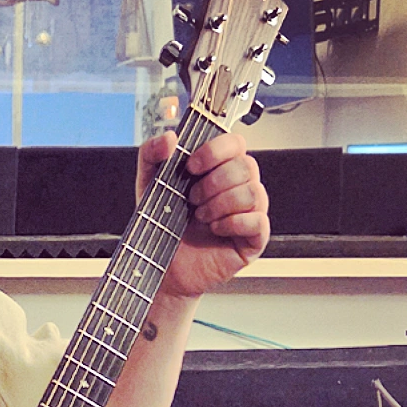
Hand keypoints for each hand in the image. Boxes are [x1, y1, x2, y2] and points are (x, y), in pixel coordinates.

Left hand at [136, 130, 269, 300]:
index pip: (236, 143)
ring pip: (253, 192)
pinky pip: (258, 221)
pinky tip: (215, 229)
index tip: (192, 166)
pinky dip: (232, 223)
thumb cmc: (161, 226)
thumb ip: (151, 154)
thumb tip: (170, 138)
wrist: (161, 268)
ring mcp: (250, 213)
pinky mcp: (254, 240)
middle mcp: (239, 187)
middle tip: (191, 199)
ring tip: (200, 217)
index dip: (216, 150)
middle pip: (247, 166)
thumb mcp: (148, 185)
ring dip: (220, 203)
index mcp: (220, 169)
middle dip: (214, 182)